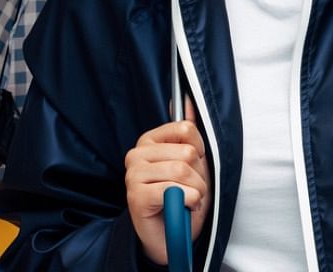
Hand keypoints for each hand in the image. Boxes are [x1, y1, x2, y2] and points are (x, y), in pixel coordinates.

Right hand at [125, 97, 210, 264]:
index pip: (186, 129)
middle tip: (190, 188)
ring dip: (196, 190)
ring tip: (187, 198)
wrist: (170, 234)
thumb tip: (187, 98)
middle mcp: (136, 154)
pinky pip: (176, 191)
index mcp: (149, 141)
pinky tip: (181, 207)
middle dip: (199, 175)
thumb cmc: (182, 195)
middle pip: (188, 152)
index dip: (200, 150)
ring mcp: (132, 175)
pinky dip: (189, 201)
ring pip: (183, 171)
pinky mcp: (135, 196)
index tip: (194, 164)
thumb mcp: (192, 160)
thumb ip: (188, 131)